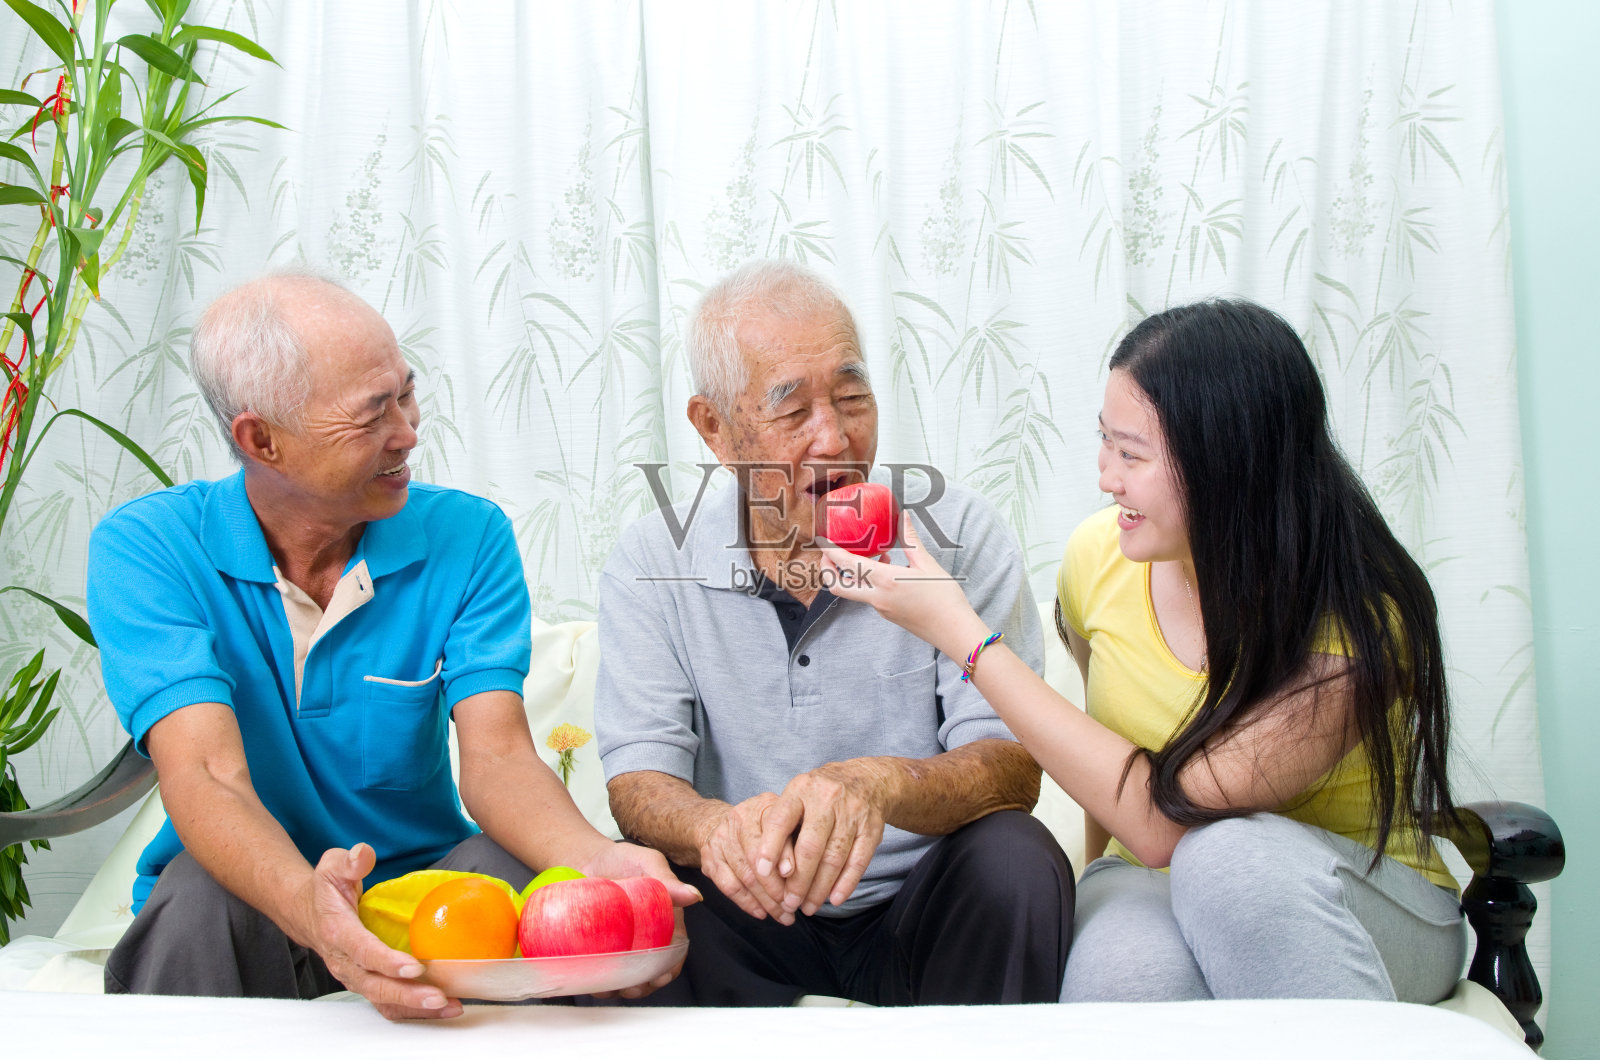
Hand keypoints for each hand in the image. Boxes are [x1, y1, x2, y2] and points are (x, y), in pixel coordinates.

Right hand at [298, 843, 460, 1019]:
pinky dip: (412, 1010)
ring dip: (415, 1007)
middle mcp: (344, 961)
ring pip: (382, 1000)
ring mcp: (354, 976)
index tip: (414, 967)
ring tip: (449, 1007)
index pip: (362, 951)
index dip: (387, 962)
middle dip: (407, 994)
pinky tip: (441, 1008)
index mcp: (338, 931)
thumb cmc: (325, 889)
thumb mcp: (331, 866)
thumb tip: (364, 854)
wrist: (307, 913)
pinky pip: (387, 1003)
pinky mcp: (366, 983)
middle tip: (438, 996)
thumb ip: (349, 861)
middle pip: (375, 985)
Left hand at [575, 839, 699, 997]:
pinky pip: (600, 971)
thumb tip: (694, 896)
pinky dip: (597, 981)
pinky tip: (592, 982)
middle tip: (631, 988)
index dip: (669, 969)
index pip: (673, 952)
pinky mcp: (597, 948)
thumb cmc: (620, 858)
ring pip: (625, 976)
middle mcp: (643, 937)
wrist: (583, 857)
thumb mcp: (648, 864)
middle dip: (643, 986)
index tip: (659, 977)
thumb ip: (668, 881)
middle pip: (649, 971)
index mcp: (663, 921)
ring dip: (619, 988)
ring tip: (609, 989)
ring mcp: (619, 945)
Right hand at [696, 793, 803, 924]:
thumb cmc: (769, 828)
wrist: (724, 823)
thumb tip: (790, 871)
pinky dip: (747, 903)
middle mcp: (740, 817)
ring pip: (745, 876)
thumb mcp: (788, 826)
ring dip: (766, 901)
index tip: (797, 883)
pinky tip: (762, 913)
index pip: (775, 832)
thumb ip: (794, 844)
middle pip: (757, 858)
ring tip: (783, 916)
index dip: (785, 859)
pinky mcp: (709, 856)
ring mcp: (721, 836)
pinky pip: (729, 885)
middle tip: (793, 908)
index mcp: (764, 804)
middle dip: (777, 888)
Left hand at [755, 759, 890, 916]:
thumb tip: (765, 868)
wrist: (866, 779)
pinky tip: (835, 899)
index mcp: (801, 789)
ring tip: (808, 907)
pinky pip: (859, 861)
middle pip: (810, 847)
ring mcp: (853, 812)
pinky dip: (846, 884)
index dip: (770, 848)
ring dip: (820, 889)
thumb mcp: (796, 797)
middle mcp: (827, 798)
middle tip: (788, 903)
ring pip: (834, 858)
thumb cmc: (819, 796)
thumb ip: (780, 826)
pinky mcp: (873, 828)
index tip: (760, 873)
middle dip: (798, 881)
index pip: (781, 820)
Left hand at [819, 514, 986, 657]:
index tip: (822, 540)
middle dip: (827, 569)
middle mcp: (877, 597)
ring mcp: (880, 609)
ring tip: (868, 555)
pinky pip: (868, 596)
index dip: (830, 551)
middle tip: (829, 553)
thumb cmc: (944, 598)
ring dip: (850, 575)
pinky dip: (867, 581)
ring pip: (852, 592)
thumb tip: (904, 516)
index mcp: (885, 581)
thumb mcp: (927, 564)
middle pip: (837, 586)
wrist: (954, 631)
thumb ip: (910, 540)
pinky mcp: (887, 615)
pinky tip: (887, 569)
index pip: (847, 565)